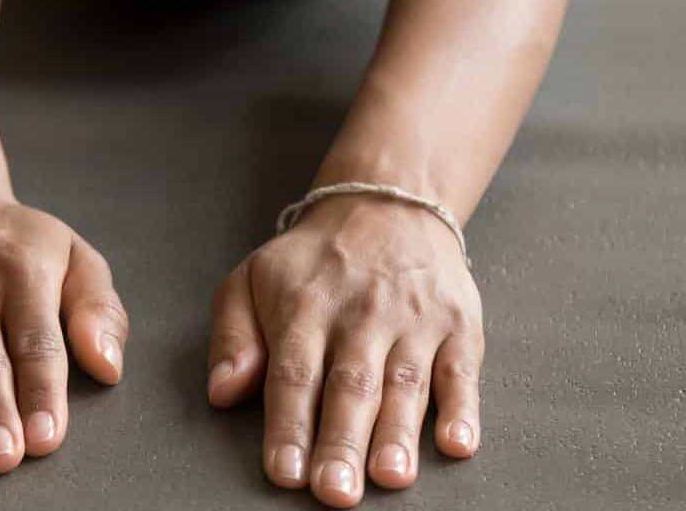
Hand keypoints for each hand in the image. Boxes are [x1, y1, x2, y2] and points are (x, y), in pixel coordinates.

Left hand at [206, 194, 482, 507]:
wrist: (387, 204)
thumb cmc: (314, 260)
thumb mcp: (252, 279)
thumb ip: (233, 336)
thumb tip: (222, 391)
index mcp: (304, 307)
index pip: (294, 374)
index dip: (289, 426)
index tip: (285, 472)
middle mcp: (360, 315)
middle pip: (350, 386)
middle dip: (342, 442)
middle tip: (336, 491)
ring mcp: (413, 320)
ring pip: (405, 383)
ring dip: (397, 433)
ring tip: (390, 476)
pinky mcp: (457, 324)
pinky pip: (462, 370)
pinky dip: (463, 408)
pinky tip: (456, 441)